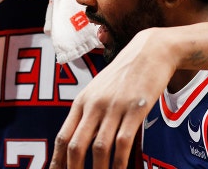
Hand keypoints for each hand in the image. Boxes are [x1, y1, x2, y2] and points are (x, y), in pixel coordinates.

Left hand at [50, 28, 176, 168]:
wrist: (150, 51)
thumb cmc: (124, 74)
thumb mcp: (99, 90)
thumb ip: (88, 113)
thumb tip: (78, 141)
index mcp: (82, 101)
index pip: (63, 136)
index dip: (57, 160)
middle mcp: (94, 104)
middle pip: (76, 144)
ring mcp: (114, 106)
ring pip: (99, 147)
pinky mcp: (135, 108)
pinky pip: (124, 141)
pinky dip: (120, 162)